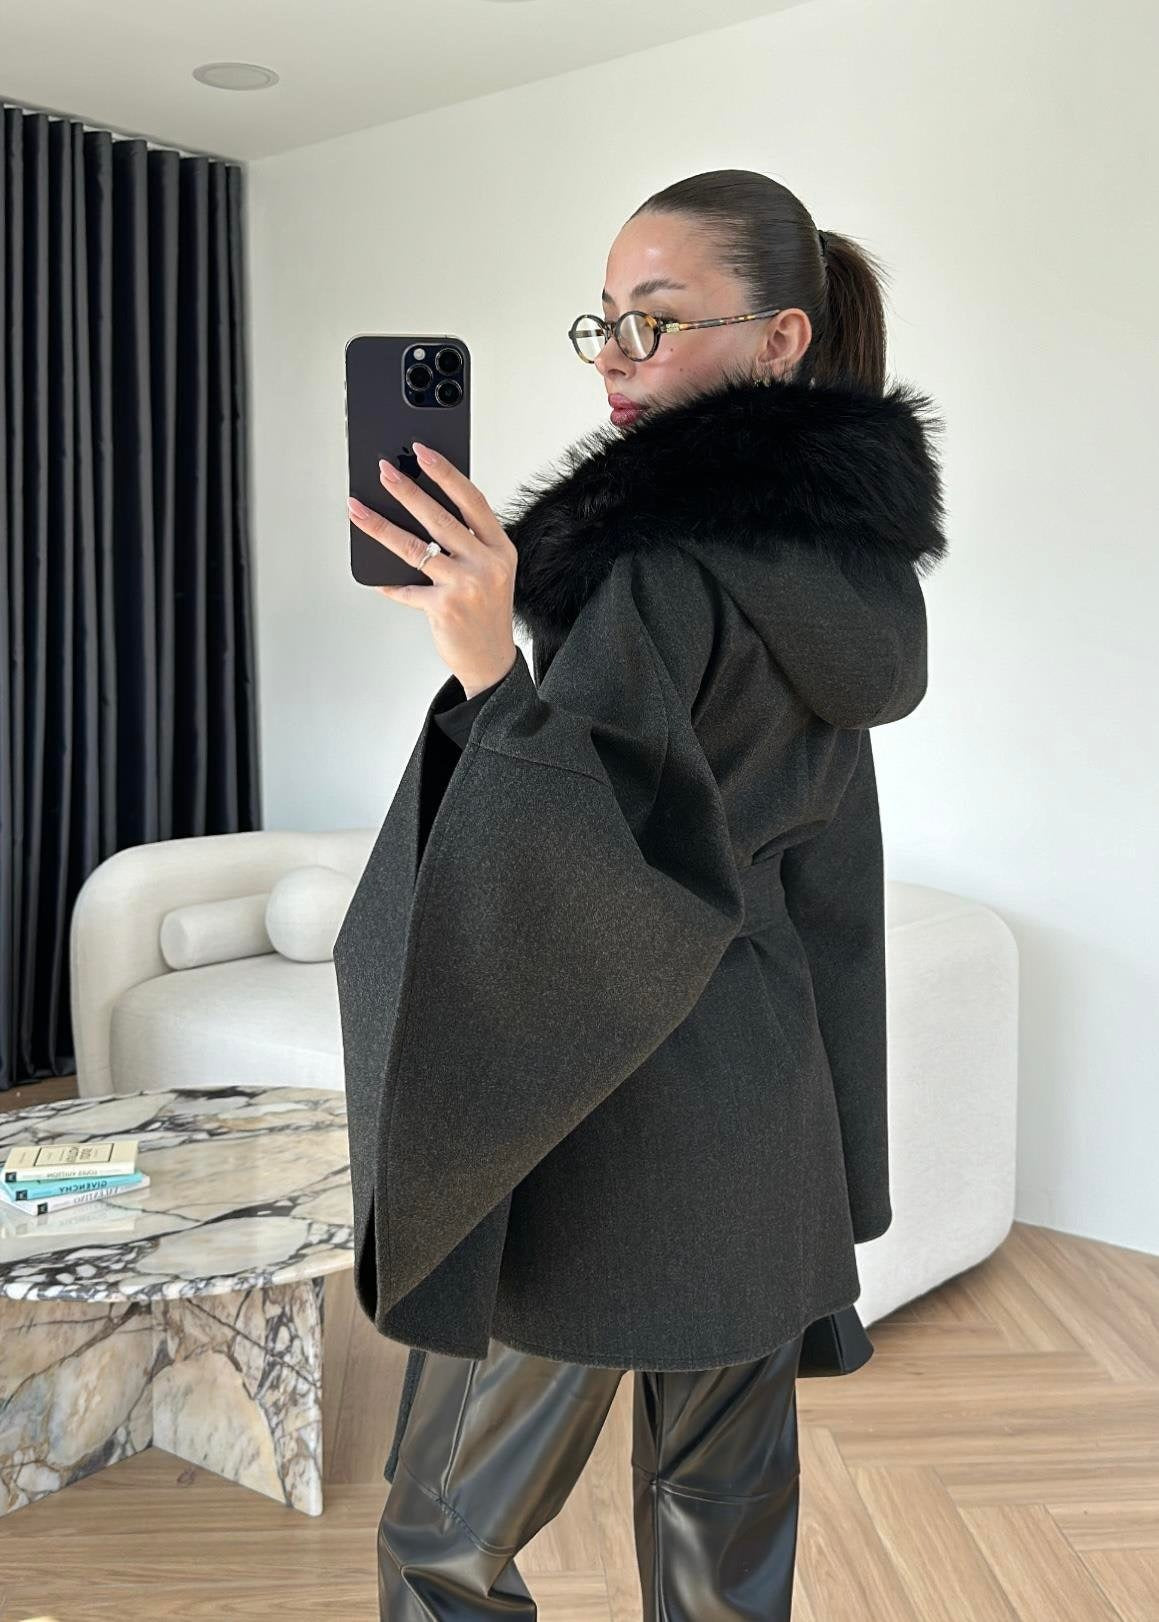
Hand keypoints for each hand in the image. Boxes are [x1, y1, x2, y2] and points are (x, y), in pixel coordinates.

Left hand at [347, 443, 518, 697]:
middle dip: (407, 490)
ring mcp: (466, 586)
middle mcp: (486, 564)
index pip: (472, 500)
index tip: (423, 452)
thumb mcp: (491, 570)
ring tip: (358, 508)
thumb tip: (423, 509)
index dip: (446, 473)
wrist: (491, 660)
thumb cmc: (486, 612)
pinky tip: (374, 575)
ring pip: (415, 547)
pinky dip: (387, 582)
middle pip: (440, 518)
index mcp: (500, 549)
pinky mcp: (444, 608)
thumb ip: (469, 541)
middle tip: (383, 471)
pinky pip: (406, 588)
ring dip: (380, 526)